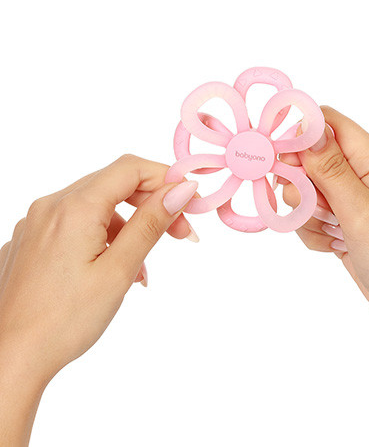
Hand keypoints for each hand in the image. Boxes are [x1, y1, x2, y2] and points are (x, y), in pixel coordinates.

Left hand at [0, 154, 198, 445]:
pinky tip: (114, 268)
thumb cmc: (63, 321)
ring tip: (143, 266)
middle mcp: (51, 206)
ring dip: (129, 225)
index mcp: (73, 208)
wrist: (11, 358)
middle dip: (153, 203)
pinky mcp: (33, 240)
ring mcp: (38, 222)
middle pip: (115, 184)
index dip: (166, 178)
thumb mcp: (118, 270)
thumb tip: (180, 190)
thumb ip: (150, 224)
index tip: (191, 202)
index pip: (131, 169)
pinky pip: (77, 223)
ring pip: (97, 206)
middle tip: (182, 233)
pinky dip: (104, 236)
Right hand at [282, 107, 368, 445]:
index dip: (297, 136)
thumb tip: (305, 125)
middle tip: (316, 211)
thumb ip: (330, 169)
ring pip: (306, 191)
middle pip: (309, 159)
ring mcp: (352, 199)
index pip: (326, 123)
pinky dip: (315, 233)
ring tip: (335, 235)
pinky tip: (335, 248)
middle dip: (301, 187)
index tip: (280, 164)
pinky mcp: (344, 222)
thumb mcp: (361, 211)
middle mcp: (362, 173)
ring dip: (308, 216)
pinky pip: (311, 217)